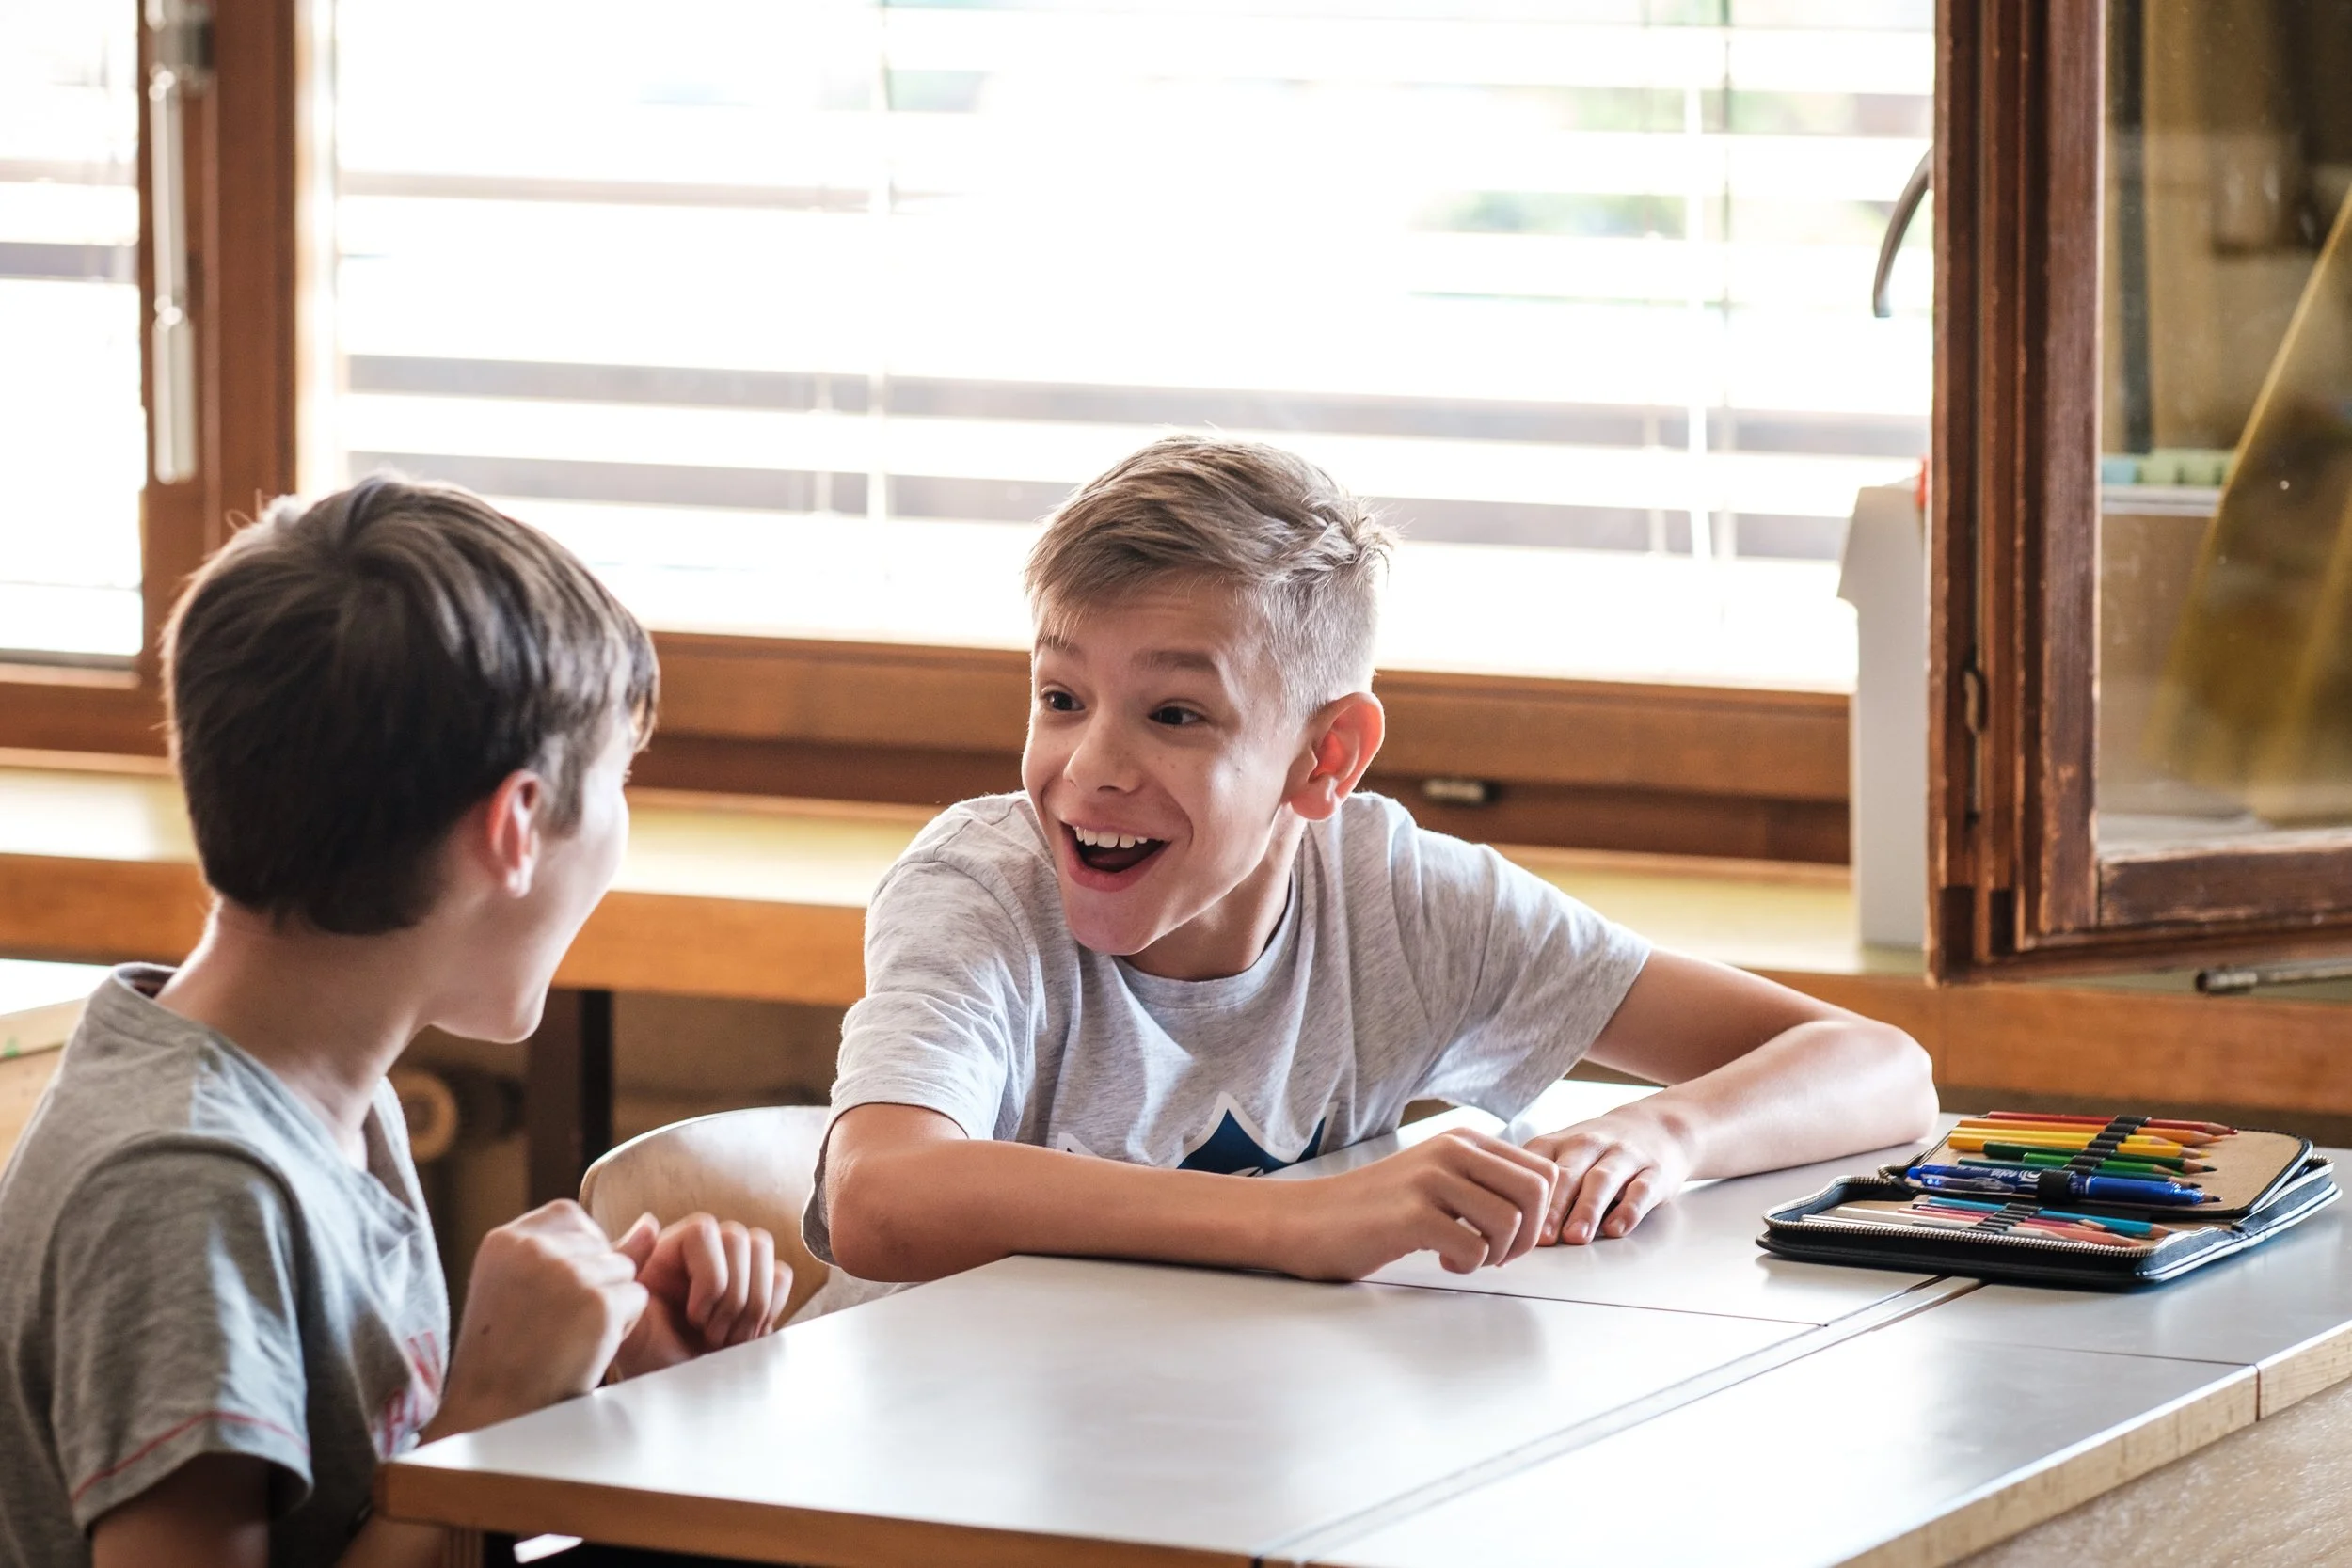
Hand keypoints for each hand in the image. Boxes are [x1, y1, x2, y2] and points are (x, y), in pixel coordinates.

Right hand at [430, 1201, 647, 1437]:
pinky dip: (623, 1327)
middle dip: (595, 1283)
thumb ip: (586, 1249)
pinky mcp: (599, 1302)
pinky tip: (585, 1350)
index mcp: (505, 1240)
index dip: (577, 1254)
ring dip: (610, 1306)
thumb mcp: (529, 1288)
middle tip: (554, 1327)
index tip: (554, 1294)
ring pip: (625, 1271)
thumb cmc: (509, 1356)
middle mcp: (534, 1248)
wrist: (493, 1414)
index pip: (569, 1217)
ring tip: (567, 1339)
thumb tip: (650, 1223)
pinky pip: (637, 1299)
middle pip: (602, 1246)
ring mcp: (568, 1273)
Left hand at [608, 1211, 789, 1379]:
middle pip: (739, 1237)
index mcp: (670, 1248)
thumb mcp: (626, 1317)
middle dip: (733, 1298)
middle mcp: (704, 1249)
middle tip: (712, 1335)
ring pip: (762, 1247)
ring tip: (729, 1337)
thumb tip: (649, 1224)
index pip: (704, 1229)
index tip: (695, 1317)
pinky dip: (771, 1307)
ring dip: (753, 1303)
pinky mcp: (758, 1285)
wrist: (672, 1381)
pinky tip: (746, 1334)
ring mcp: (734, 1264)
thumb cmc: (645, 1352)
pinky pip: (781, 1274)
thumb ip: (626, 1270)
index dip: (709, 1275)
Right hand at [1272, 1128, 1558, 1281]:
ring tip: (1463, 1257)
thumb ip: (1480, 1181)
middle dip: (1528, 1237)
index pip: (1542, 1171)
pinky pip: (1473, 1248)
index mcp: (1463, 1140)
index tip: (1508, 1237)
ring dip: (1495, 1254)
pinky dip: (1466, 1266)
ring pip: (1509, 1222)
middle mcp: (1451, 1151)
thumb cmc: (1373, 1208)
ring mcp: (1430, 1180)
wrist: (1306, 1219)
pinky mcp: (1411, 1214)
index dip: (1539, 1215)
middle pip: (1537, 1193)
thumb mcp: (1434, 1177)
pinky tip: (1440, 1261)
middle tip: (1495, 1254)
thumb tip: (1540, 1206)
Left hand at [1526, 1105, 1696, 1245]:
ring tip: (1575, 1237)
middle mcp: (1589, 1145)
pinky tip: (1616, 1229)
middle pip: (1567, 1174)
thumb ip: (1538, 1189)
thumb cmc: (1595, 1153)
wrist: (1655, 1125)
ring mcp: (1623, 1156)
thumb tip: (1506, 1233)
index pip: (1537, 1167)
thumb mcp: (1563, 1155)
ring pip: (1602, 1180)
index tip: (1514, 1227)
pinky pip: (1641, 1189)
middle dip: (1554, 1207)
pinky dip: (1629, 1209)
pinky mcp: (1654, 1171)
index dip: (1525, 1197)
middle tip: (1542, 1238)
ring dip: (1587, 1209)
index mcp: (1559, 1144)